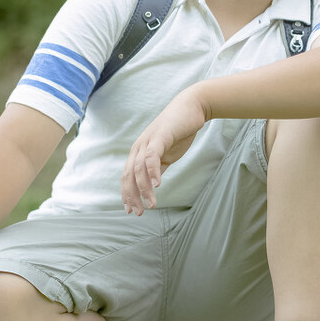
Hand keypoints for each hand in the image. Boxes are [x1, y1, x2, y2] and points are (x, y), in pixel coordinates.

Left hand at [121, 89, 206, 214]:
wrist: (192, 108)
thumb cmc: (179, 130)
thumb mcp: (167, 153)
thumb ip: (158, 167)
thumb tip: (152, 185)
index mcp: (139, 152)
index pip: (127, 177)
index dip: (128, 195)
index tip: (132, 211)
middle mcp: (139, 147)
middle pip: (129, 176)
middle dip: (132, 196)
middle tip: (139, 212)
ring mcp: (148, 141)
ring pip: (139, 169)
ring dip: (144, 189)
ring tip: (151, 204)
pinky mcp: (160, 136)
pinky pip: (152, 157)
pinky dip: (152, 172)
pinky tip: (157, 185)